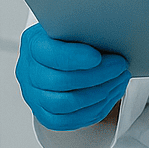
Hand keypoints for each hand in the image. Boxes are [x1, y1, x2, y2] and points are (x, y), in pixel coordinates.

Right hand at [16, 23, 130, 131]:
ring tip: (119, 79)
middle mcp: (28, 72)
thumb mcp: (70, 27)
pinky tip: (110, 95)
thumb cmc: (68, 38)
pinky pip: (70, 121)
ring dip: (99, 93)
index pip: (50, 55)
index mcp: (32, 44)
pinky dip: (94, 109)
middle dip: (96, 76)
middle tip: (120, 66)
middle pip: (61, 82)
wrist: (56, 59)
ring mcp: (34, 96)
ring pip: (66, 104)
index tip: (98, 56)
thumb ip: (81, 31)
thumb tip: (108, 36)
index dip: (74, 58)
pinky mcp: (45, 115)